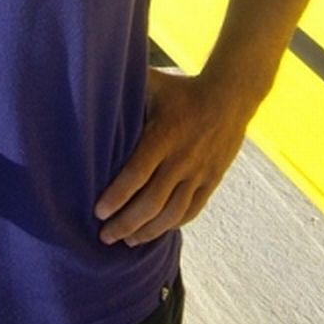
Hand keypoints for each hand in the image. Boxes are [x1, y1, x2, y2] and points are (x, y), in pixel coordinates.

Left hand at [94, 67, 248, 246]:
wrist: (229, 98)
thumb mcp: (154, 83)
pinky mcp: (212, 181)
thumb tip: (94, 85)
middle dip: (126, 223)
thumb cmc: (182, 89)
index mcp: (163, 135)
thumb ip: (126, 89)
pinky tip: (156, 231)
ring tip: (127, 240)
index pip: (136, 173)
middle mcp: (181, 159)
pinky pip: (192, 211)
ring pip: (172, 213)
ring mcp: (199, 173)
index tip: (98, 212)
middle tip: (104, 236)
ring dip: (148, 232)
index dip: (117, 196)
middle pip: (151, 202)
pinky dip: (172, 225)